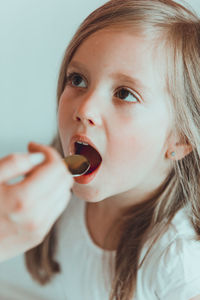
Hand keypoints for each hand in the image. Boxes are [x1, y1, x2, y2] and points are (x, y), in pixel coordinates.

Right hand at [0, 142, 72, 261]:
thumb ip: (14, 163)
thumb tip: (39, 156)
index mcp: (23, 199)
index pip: (56, 167)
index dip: (48, 152)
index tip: (34, 148)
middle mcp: (36, 217)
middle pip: (65, 180)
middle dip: (52, 165)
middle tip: (33, 162)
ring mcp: (39, 229)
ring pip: (64, 194)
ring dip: (53, 181)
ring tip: (31, 179)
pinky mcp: (38, 236)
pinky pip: (57, 209)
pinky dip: (51, 195)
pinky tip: (32, 194)